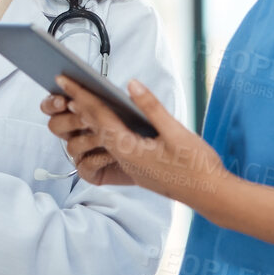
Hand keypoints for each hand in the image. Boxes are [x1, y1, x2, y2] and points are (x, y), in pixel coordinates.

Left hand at [41, 78, 231, 207]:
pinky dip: (104, 131)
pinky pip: (113, 147)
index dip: (81, 95)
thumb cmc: (197, 164)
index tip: (64, 79)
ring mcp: (129, 165)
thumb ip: (151, 107)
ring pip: (101, 139)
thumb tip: (131, 84)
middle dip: (78, 105)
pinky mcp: (136, 168)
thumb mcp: (175, 131)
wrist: (210, 195)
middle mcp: (123, 158)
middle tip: (63, 85)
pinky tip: (104, 122)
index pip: (98, 116)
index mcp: (128, 148)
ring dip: (88, 120)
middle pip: (93, 126)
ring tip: (78, 102)